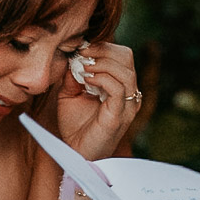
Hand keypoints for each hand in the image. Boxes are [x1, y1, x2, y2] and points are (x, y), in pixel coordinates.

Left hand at [57, 40, 140, 161]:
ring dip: (102, 63)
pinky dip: (102, 78)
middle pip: (127, 57)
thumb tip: (74, 57)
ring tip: (84, 66)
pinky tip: (87, 79)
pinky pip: (118, 89)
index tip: (81, 48)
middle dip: (103, 50)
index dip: (102, 47)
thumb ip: (73, 75)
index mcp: (121, 86)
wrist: (76, 153)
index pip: (122, 55)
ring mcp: (127, 105)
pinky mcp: (119, 115)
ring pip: (125, 71)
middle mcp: (129, 93)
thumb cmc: (76, 126)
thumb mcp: (70, 94)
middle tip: (82, 53)